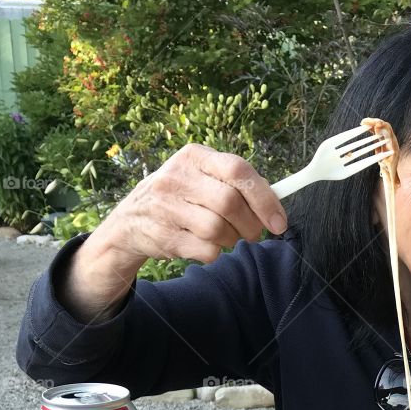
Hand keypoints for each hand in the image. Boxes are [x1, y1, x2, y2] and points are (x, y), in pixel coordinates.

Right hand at [93, 143, 288, 266]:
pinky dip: (214, 253)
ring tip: (225, 236)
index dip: (264, 198)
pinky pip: (206, 251)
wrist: (131, 221)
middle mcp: (177, 176)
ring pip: (218, 230)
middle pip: (230, 203)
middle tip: (254, 234)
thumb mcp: (201, 177)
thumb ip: (235, 184)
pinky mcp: (163, 235)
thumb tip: (276, 204)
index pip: (238, 169)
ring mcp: (166, 206)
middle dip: (251, 225)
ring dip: (232, 240)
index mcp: (194, 156)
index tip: (279, 221)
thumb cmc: (180, 197)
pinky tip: (204, 244)